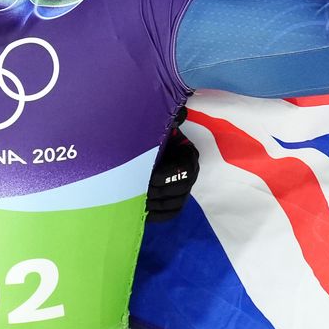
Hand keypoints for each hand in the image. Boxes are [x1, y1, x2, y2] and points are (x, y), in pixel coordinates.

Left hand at [146, 108, 198, 222]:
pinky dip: (157, 215)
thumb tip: (179, 114)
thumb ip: (169, 119)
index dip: (169, 176)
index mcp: (188, 155)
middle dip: (158, 191)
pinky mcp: (175, 201)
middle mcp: (190, 174)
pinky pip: (170, 213)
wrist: (145, 147)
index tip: (151, 178)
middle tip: (138, 192)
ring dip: (156, 204)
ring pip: (175, 203)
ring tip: (137, 202)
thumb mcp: (160, 126)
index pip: (185, 170)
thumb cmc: (152, 136)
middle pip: (180, 189)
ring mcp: (184, 189)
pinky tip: (141, 213)